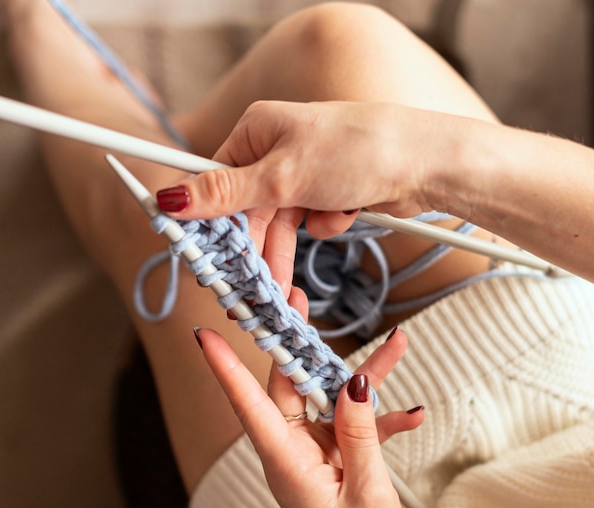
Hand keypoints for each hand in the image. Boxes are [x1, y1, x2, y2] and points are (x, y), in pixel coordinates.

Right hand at [156, 100, 465, 291]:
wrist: (424, 162)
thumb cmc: (354, 151)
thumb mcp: (281, 176)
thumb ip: (225, 192)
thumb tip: (169, 197)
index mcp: (257, 132)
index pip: (215, 181)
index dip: (206, 221)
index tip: (202, 257)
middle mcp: (277, 149)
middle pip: (248, 210)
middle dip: (254, 249)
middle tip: (248, 289)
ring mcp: (305, 171)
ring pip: (281, 222)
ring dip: (287, 249)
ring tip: (285, 287)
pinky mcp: (330, 190)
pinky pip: (312, 220)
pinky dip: (325, 224)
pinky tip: (344, 212)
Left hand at [197, 288, 421, 507]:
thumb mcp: (367, 491)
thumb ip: (360, 432)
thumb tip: (355, 384)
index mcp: (286, 464)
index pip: (249, 405)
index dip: (226, 368)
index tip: (205, 334)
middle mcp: (293, 453)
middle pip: (289, 387)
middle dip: (299, 344)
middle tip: (299, 299)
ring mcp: (314, 454)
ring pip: (329, 400)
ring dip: (361, 378)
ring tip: (392, 347)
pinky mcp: (335, 459)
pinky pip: (353, 426)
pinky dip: (380, 419)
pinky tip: (411, 414)